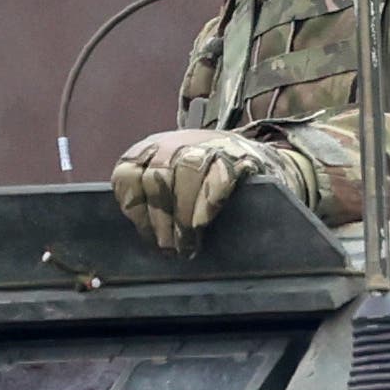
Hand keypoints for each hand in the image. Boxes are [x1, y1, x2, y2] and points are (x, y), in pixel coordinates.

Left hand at [112, 130, 308, 255]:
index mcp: (151, 149)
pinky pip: (217, 179)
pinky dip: (207, 205)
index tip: (147, 235)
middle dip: (160, 218)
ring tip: (187, 244)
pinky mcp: (238, 156)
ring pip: (185, 175)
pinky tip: (203, 225)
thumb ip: (153, 197)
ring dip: (183, 217)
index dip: (136, 208)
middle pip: (156, 178)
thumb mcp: (172, 181)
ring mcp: (208, 145)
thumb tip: (144, 235)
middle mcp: (175, 142)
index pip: (127, 174)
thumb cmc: (206, 181)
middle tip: (169, 248)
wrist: (262, 163)